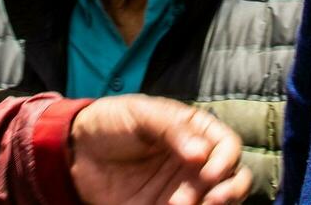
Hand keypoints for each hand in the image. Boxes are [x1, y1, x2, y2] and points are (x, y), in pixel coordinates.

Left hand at [68, 95, 251, 204]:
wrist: (77, 153)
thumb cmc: (111, 122)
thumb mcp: (140, 114)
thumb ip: (170, 129)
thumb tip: (202, 152)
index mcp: (195, 132)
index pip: (228, 146)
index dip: (224, 160)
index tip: (207, 172)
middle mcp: (196, 162)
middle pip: (233, 179)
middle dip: (229, 191)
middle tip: (209, 200)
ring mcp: (184, 188)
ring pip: (216, 202)